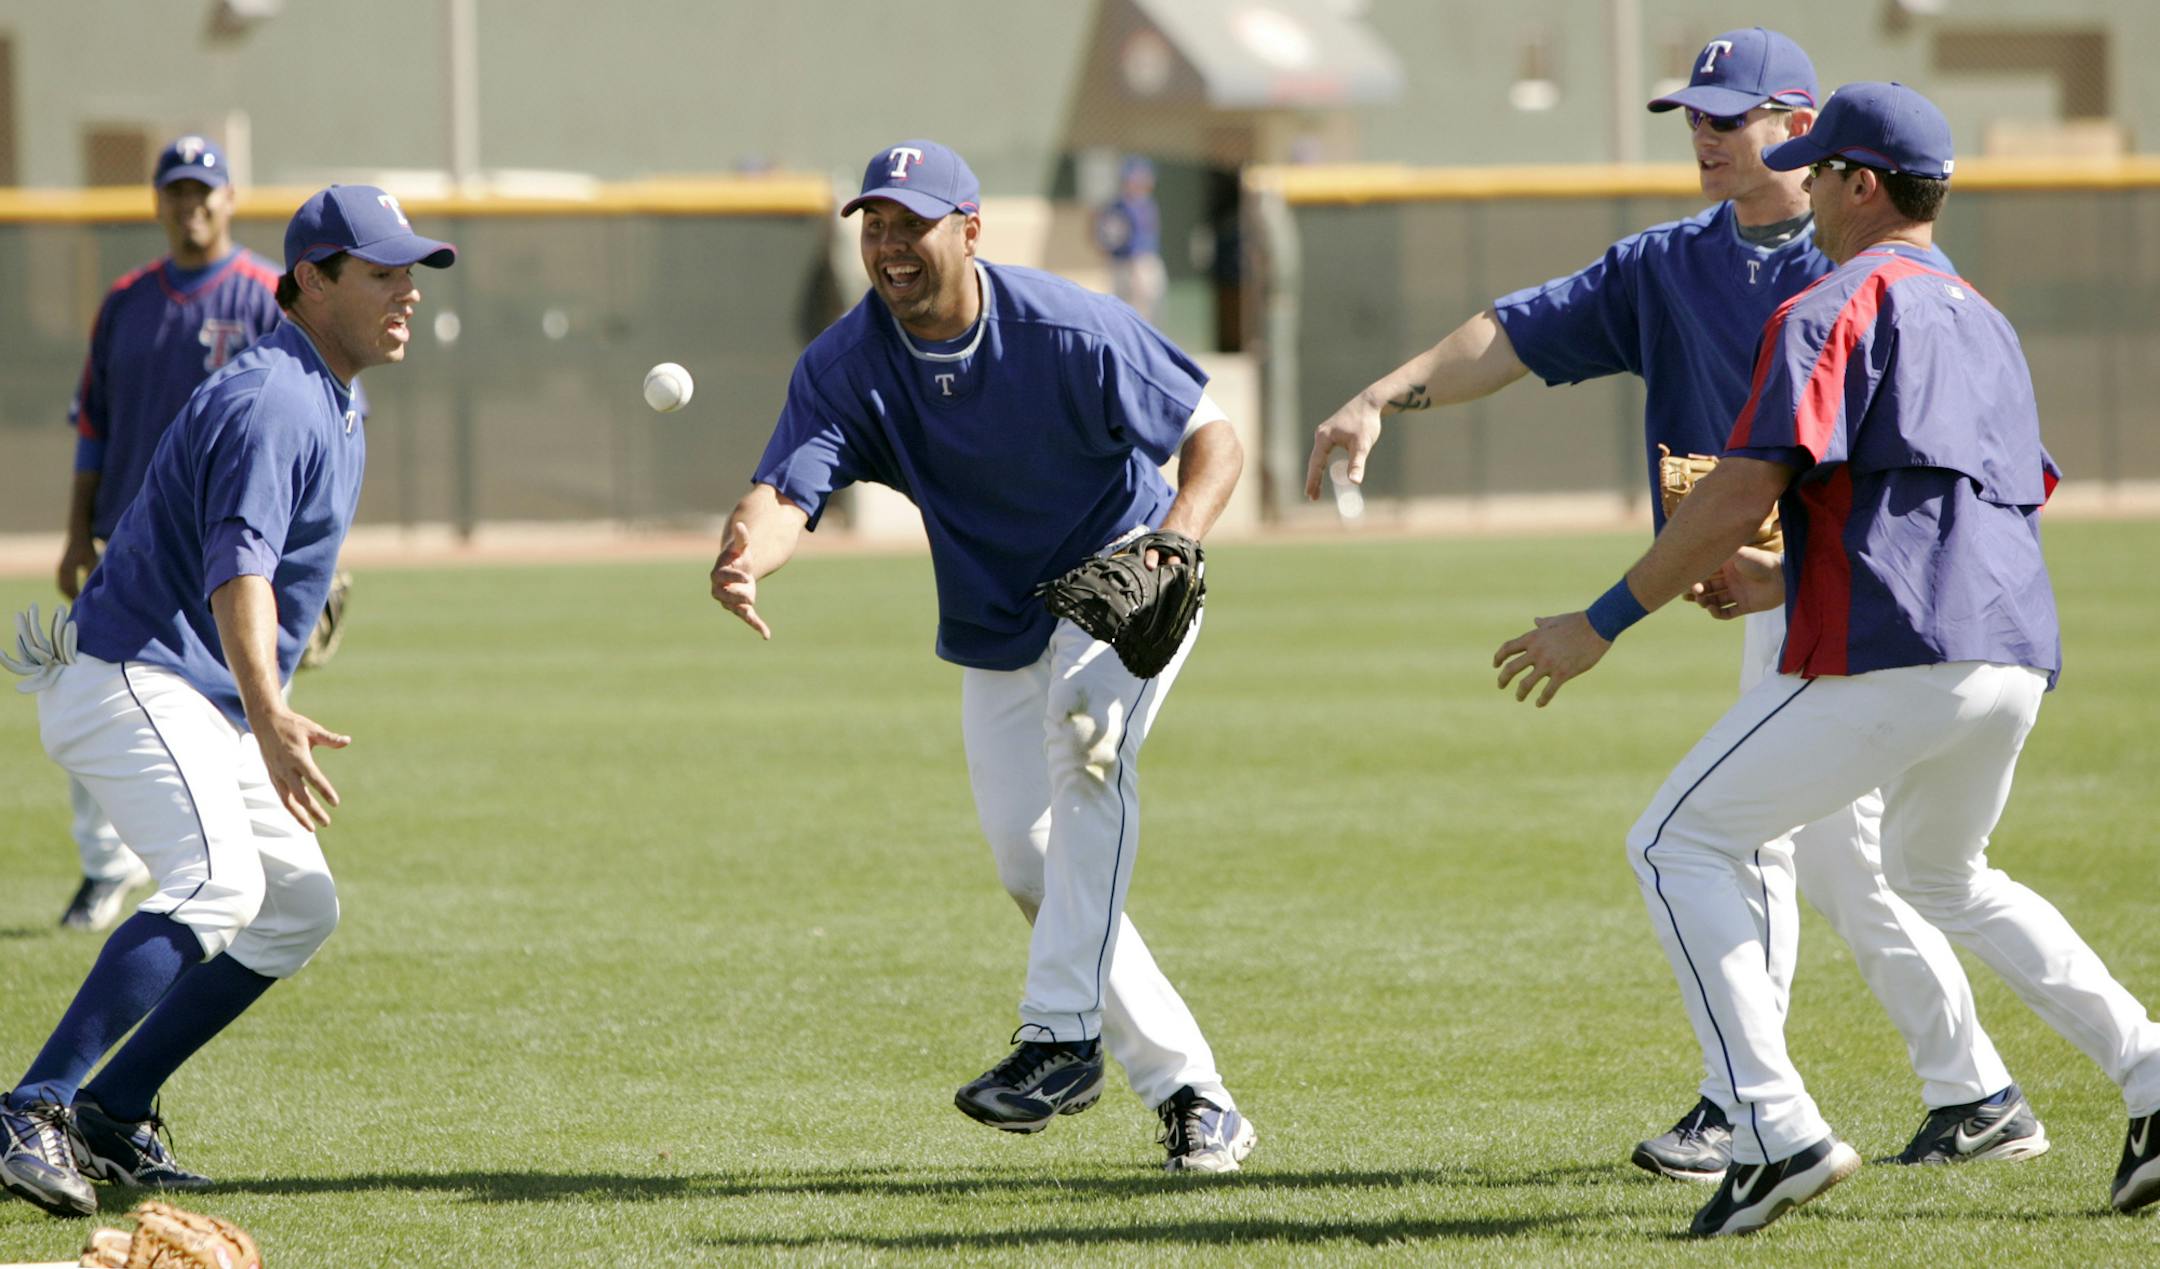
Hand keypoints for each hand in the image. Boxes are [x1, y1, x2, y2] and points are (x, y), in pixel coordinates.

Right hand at [56, 536, 97, 599]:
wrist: (77, 536)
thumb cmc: (86, 548)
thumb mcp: (91, 560)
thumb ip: (90, 574)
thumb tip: (92, 589)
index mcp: (67, 569)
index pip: (70, 588)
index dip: (76, 597)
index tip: (83, 605)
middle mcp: (61, 570)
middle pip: (64, 590)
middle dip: (72, 599)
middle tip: (81, 609)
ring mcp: (60, 571)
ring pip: (63, 588)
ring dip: (70, 596)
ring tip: (79, 605)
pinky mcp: (62, 570)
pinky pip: (63, 584)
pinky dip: (69, 591)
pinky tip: (77, 596)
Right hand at [258, 707, 348, 829]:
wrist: (265, 721)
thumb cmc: (292, 725)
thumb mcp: (312, 729)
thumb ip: (330, 739)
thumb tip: (347, 741)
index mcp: (297, 757)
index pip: (313, 778)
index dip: (324, 791)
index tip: (335, 803)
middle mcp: (285, 768)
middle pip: (300, 795)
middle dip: (313, 811)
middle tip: (327, 823)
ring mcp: (277, 774)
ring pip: (287, 800)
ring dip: (299, 815)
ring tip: (312, 828)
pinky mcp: (272, 776)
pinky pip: (281, 796)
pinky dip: (290, 808)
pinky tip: (300, 816)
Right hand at [709, 520, 770, 638]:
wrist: (739, 569)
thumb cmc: (738, 556)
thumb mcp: (741, 547)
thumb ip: (741, 539)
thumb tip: (741, 525)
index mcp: (718, 573)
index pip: (722, 577)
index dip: (734, 577)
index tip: (747, 577)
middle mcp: (720, 590)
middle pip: (725, 595)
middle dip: (736, 596)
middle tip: (750, 594)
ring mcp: (730, 601)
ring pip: (735, 608)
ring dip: (745, 611)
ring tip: (754, 614)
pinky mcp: (740, 608)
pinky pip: (747, 618)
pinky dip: (757, 626)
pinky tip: (766, 635)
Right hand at [1304, 392, 1383, 499]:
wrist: (1371, 402)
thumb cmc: (1366, 422)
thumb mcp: (1363, 444)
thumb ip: (1357, 463)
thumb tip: (1354, 482)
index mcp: (1324, 437)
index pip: (1316, 463)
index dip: (1313, 480)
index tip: (1309, 494)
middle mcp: (1321, 434)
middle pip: (1314, 461)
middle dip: (1313, 480)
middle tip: (1311, 497)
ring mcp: (1325, 433)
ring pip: (1318, 457)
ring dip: (1316, 473)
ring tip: (1316, 491)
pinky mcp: (1332, 433)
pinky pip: (1323, 452)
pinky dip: (1322, 464)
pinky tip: (1324, 471)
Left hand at [1493, 612, 1609, 707]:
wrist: (1597, 626)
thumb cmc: (1577, 622)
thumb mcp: (1555, 621)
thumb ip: (1542, 624)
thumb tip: (1536, 620)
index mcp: (1533, 637)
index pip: (1507, 648)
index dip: (1498, 657)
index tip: (1495, 665)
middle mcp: (1536, 651)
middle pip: (1510, 668)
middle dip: (1502, 679)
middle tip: (1500, 685)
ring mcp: (1548, 663)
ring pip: (1526, 684)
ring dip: (1520, 693)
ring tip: (1519, 698)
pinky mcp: (1562, 673)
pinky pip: (1547, 691)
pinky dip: (1542, 700)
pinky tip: (1539, 704)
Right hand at [1689, 546, 1783, 619]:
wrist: (1782, 576)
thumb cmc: (1759, 561)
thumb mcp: (1735, 552)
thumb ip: (1716, 552)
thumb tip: (1693, 552)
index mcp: (1728, 565)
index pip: (1706, 573)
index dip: (1695, 578)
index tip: (1688, 582)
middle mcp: (1732, 579)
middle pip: (1708, 588)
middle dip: (1697, 591)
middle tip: (1692, 594)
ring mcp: (1738, 593)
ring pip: (1715, 600)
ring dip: (1705, 602)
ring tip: (1703, 602)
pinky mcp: (1746, 606)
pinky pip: (1727, 613)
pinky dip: (1717, 614)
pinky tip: (1712, 610)